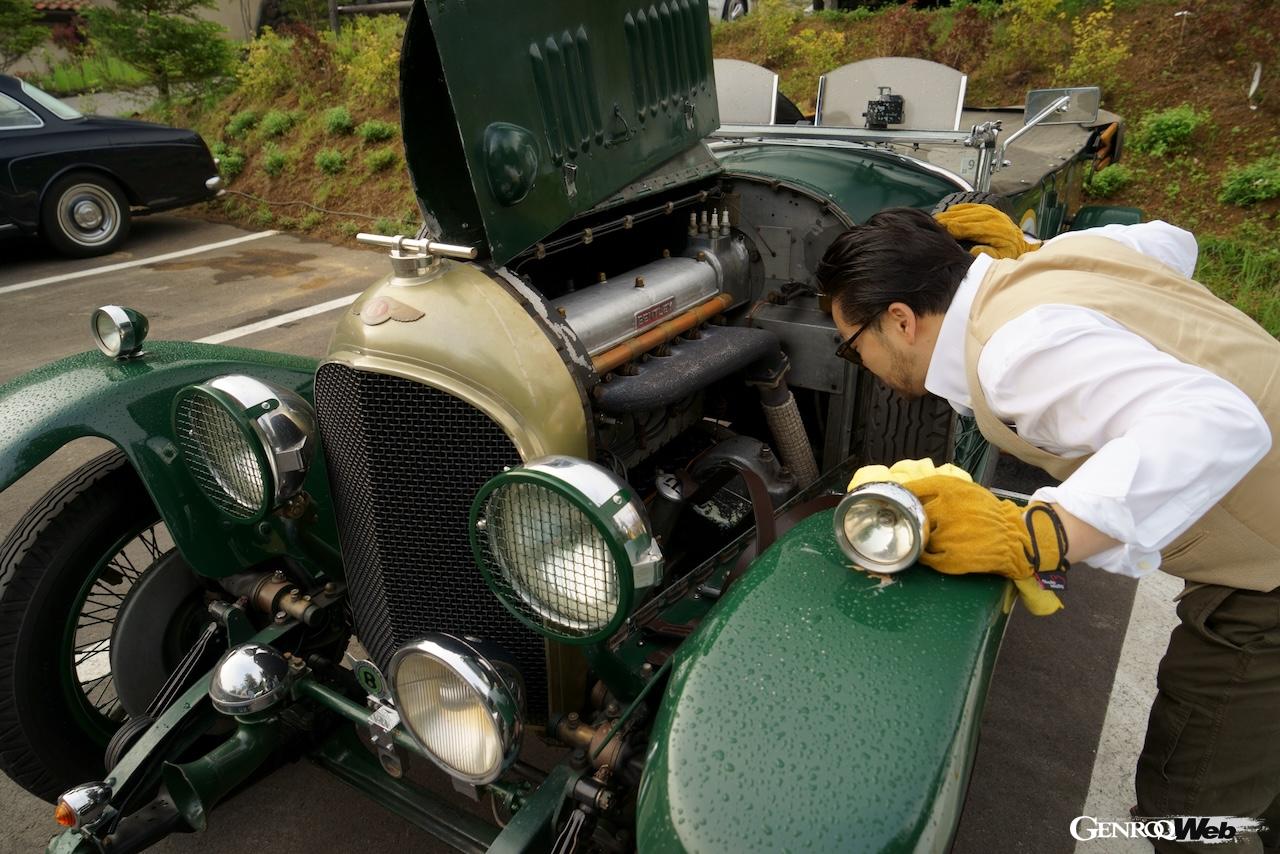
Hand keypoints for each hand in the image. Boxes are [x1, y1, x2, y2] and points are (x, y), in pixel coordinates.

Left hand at [901, 475, 1066, 614]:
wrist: (1014, 537)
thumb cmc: (988, 512)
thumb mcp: (967, 490)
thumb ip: (941, 490)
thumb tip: (909, 491)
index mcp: (949, 489)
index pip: (913, 489)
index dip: (900, 496)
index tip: (893, 500)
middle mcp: (946, 510)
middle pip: (914, 515)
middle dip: (911, 519)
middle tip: (907, 522)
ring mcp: (947, 535)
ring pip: (920, 537)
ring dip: (920, 538)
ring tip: (925, 539)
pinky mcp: (951, 558)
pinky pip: (926, 558)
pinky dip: (924, 556)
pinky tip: (930, 553)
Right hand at [933, 203, 1039, 259]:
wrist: (1019, 242)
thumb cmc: (1007, 253)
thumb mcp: (1001, 258)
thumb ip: (988, 255)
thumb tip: (973, 251)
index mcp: (996, 230)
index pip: (972, 227)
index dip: (957, 228)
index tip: (944, 230)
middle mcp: (993, 217)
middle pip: (966, 217)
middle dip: (950, 220)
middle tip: (934, 223)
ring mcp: (990, 211)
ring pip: (967, 210)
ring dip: (951, 214)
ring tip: (937, 218)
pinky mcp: (987, 208)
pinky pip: (971, 205)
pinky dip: (959, 208)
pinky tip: (948, 212)